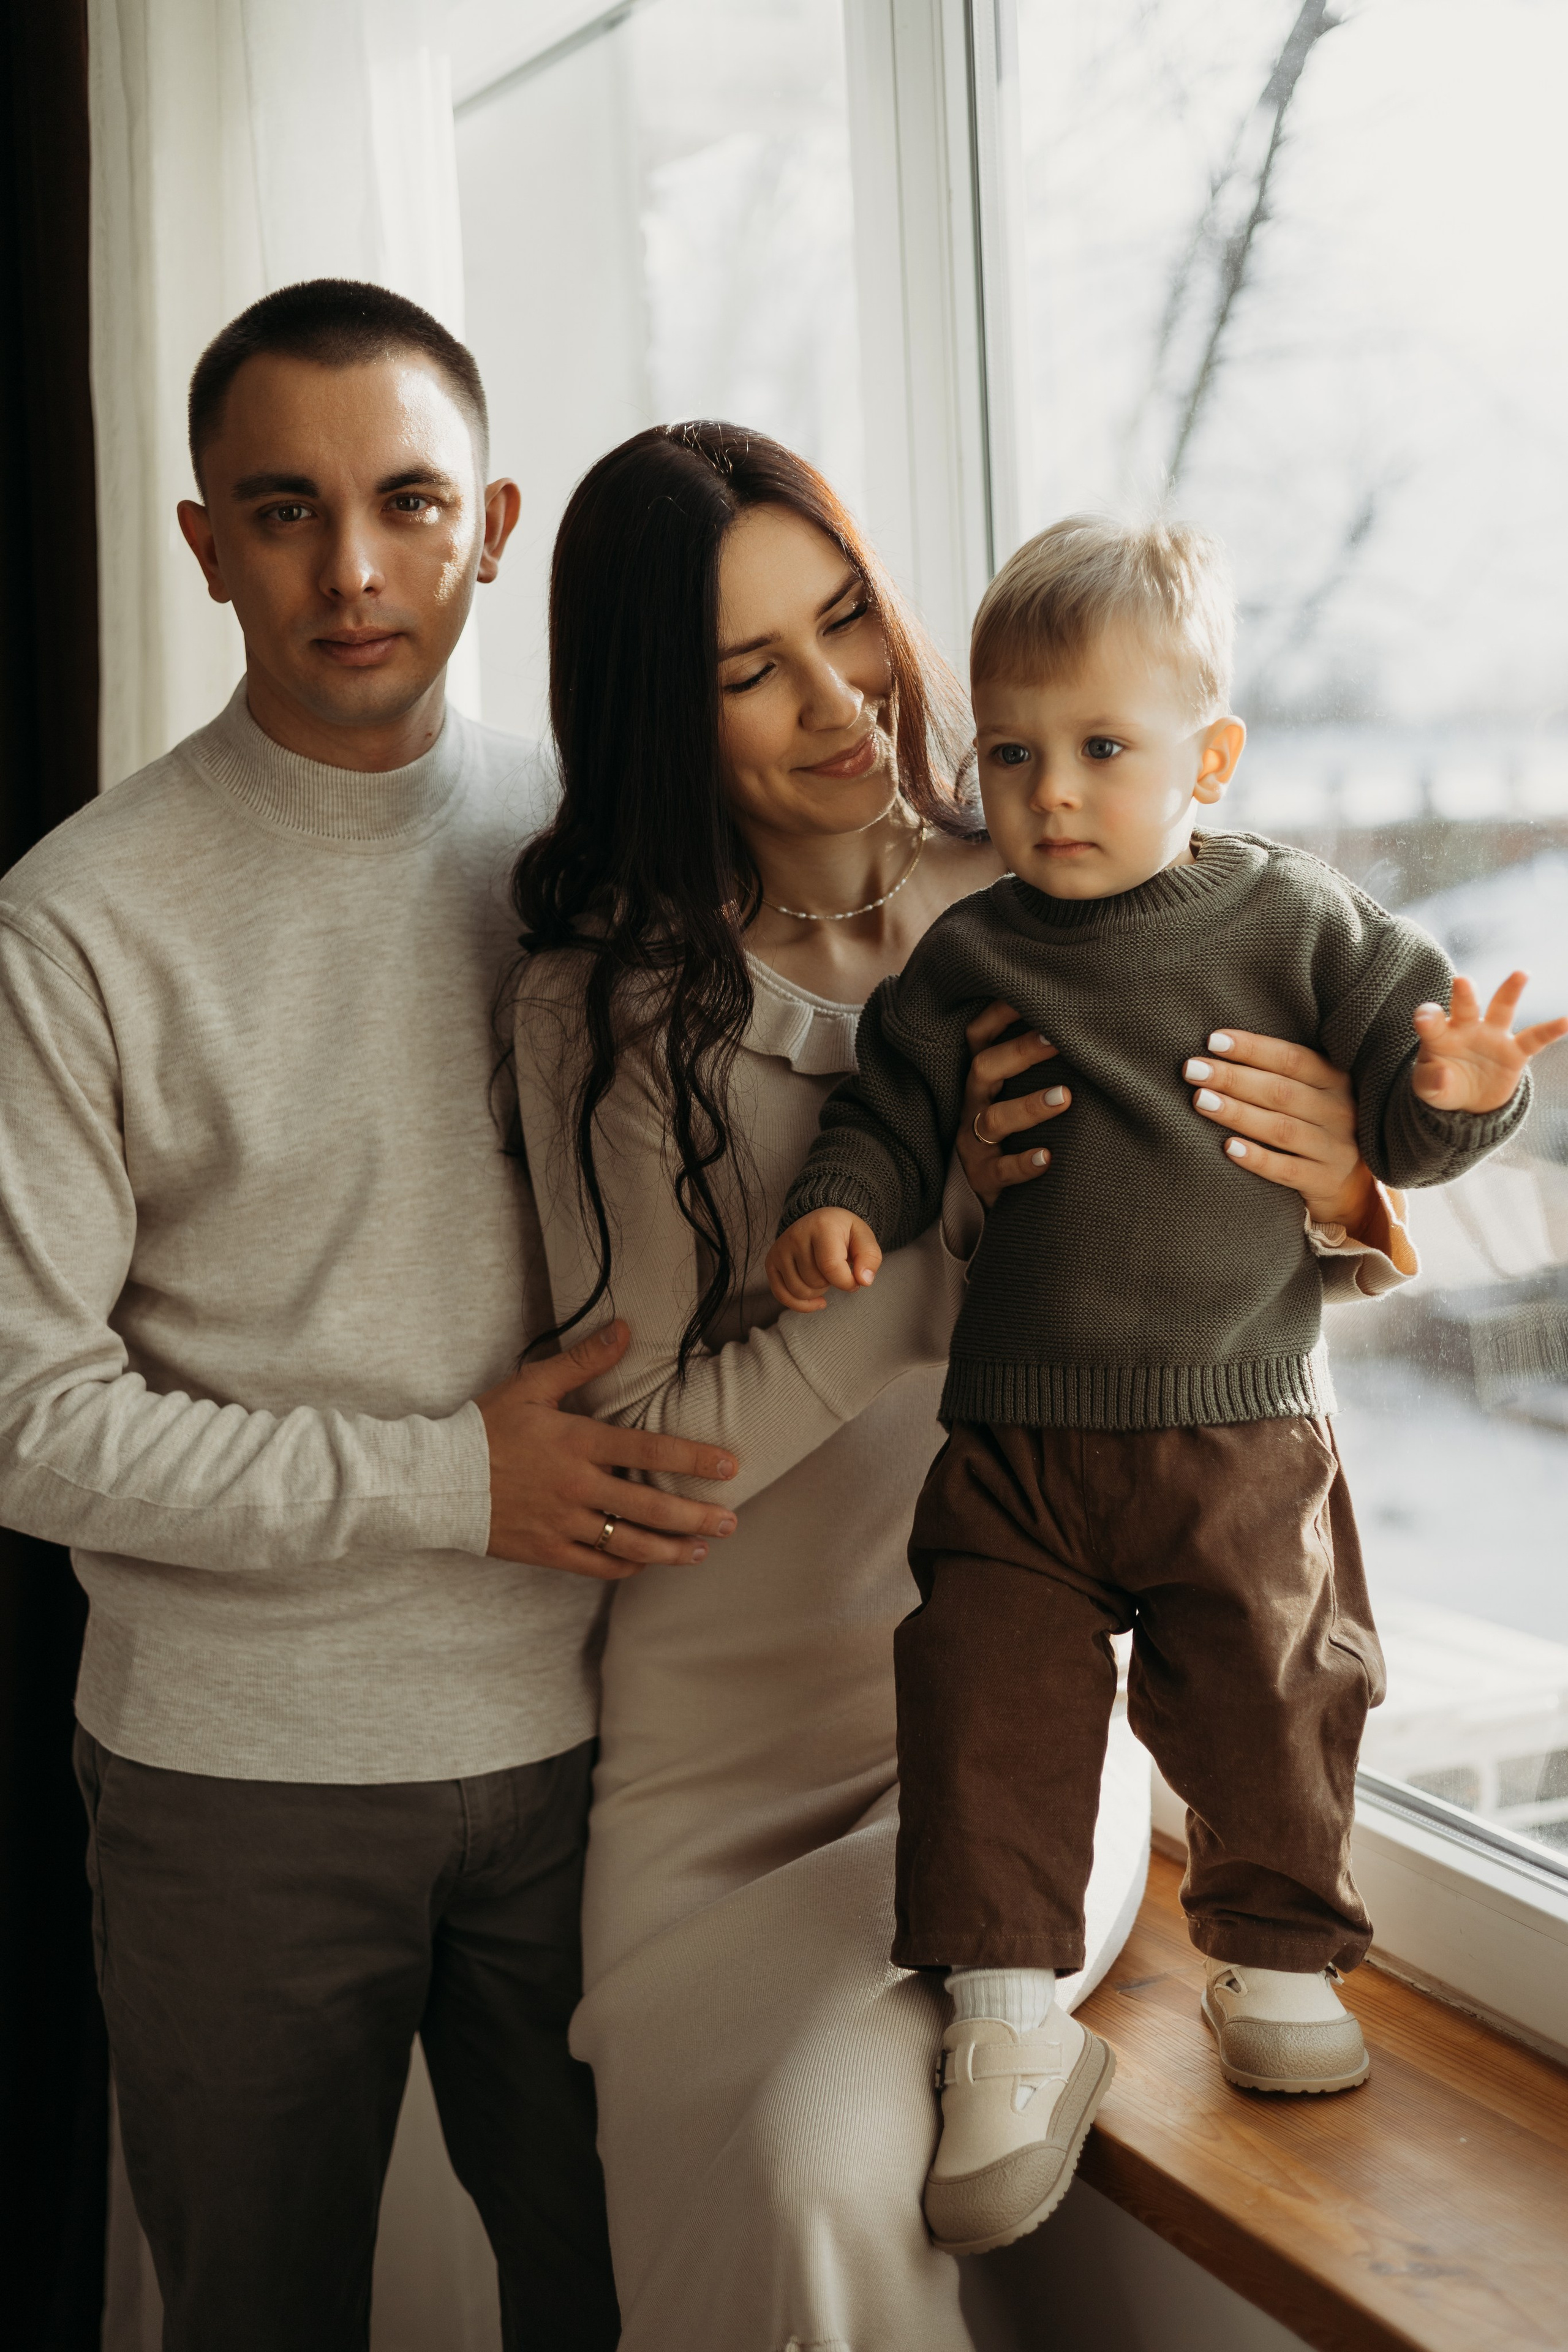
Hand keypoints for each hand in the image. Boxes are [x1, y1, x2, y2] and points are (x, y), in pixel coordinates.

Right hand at [477, 1321, 737, 1578]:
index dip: (693, 1458)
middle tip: (731, 1520)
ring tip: (703, 1549)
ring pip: (629, 1543)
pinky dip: (626, 1566)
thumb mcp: (531, 1385)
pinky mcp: (546, 1551)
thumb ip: (582, 1361)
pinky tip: (648, 1562)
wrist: (435, 1479)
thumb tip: (625, 1328)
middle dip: (696, 1516)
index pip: (648, 1450)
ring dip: (672, 1549)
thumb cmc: (484, 1428)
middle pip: (649, 1506)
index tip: (730, 1465)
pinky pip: (596, 1566)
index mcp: (577, 1442)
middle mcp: (576, 1487)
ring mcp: (562, 1523)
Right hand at [766, 1209, 881, 1312]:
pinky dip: (801, 1305)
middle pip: (815, 1282)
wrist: (821, 1221)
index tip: (856, 1280)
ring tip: (823, 1275)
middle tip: (836, 1269)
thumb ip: (870, 1259)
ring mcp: (780, 1249)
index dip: (847, 1283)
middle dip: (831, 1283)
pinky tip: (816, 1301)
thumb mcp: (864, 1239)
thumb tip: (864, 1281)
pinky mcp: (771, 1262)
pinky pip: (782, 1295)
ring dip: (817, 1292)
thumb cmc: (844, 1233)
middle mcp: (796, 1236)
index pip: (831, 1268)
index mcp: (821, 1227)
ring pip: (799, 1292)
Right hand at [957, 1000, 1069, 1207]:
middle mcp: (974, 1104)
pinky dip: (1023, 1163)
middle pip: (984, 1068)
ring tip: (1065, 1097)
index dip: (999, 1013)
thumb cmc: (1016, 1129)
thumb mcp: (1017, 1091)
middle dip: (1019, 1051)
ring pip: (994, 1119)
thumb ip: (1041, 1063)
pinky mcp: (984, 1177)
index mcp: (983, 1078)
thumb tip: (1095, 1023)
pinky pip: (1001, 1170)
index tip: (1031, 993)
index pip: (979, 1035)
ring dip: (1029, 1106)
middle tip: (1057, 1038)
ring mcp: (975, 1142)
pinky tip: (1048, 1158)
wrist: (986, 1191)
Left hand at [1184, 1029, 1377, 1228]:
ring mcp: (1335, 1149)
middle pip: (1280, 1092)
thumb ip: (1282, 1074)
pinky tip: (1228, 1147)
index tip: (1212, 1041)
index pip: (1292, 1059)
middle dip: (1233, 1078)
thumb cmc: (1316, 1127)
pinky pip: (1286, 1169)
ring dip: (1238, 1113)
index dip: (1252, 1048)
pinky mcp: (1325, 1181)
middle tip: (1192, 1070)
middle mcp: (1339, 1112)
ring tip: (1200, 1100)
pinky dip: (1257, 1158)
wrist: (1351, 1187)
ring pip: (1280, 1129)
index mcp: (1336, 1081)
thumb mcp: (1313, 1095)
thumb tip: (1219, 1048)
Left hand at [1411, 972, 1567, 1113]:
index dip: (1427, 1018)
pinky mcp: (1514, 1052)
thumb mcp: (1428, 1089)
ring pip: (1502, 1008)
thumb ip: (1430, 1082)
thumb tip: (1443, 1075)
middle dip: (1464, 994)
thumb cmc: (1441, 1085)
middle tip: (1462, 980)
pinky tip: (1565, 1021)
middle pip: (1466, 1006)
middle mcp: (1466, 1028)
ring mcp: (1492, 1036)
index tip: (1424, 1018)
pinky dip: (1550, 1031)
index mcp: (1439, 1035)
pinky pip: (1534, 1038)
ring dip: (1510, 991)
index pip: (1431, 1021)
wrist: (1468, 1099)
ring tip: (1520, 974)